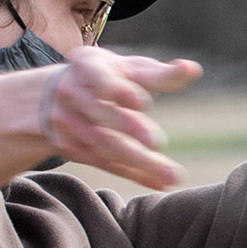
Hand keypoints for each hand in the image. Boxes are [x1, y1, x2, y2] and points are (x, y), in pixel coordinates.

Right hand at [38, 48, 201, 190]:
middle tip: (158, 142)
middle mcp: (71, 92)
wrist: (53, 95)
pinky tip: (160, 182)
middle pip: (102, 114)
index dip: (117, 89)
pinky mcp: (70, 148)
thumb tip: (193, 69)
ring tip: (172, 174)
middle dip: (129, 128)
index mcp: (87, 65)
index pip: (98, 76)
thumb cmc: (107, 77)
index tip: (141, 102)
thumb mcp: (127, 68)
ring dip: (139, 161)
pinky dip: (134, 174)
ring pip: (104, 144)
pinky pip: (105, 163)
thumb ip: (159, 74)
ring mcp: (66, 122)